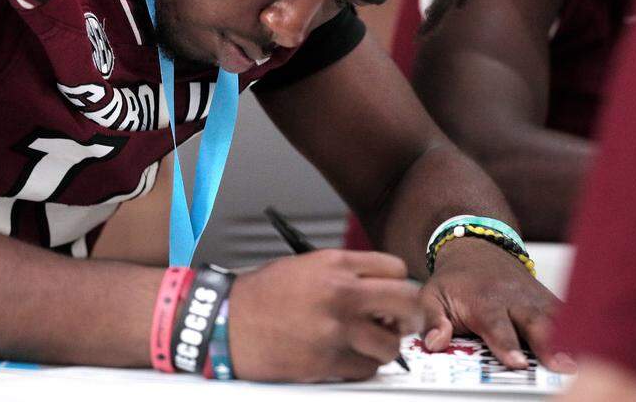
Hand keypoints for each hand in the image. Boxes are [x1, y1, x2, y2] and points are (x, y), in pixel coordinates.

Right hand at [227, 250, 423, 381]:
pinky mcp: (327, 361)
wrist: (226, 322)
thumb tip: (379, 289)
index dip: (398, 284)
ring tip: (365, 343)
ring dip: (383, 347)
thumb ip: (344, 273)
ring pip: (390, 345)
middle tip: (400, 322)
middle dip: (409, 316)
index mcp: (334, 264)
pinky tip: (345, 357)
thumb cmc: (260, 295)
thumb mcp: (304, 266)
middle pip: (407, 303)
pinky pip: (366, 369)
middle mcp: (340, 294)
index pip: (396, 270)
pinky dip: (362, 367)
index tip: (393, 294)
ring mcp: (335, 330)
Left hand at [420, 237, 574, 372]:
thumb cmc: (455, 281)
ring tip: (582, 361)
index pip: (495, 325)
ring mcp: (534, 298)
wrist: (476, 249)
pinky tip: (593, 345)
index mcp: (483, 300)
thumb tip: (434, 343)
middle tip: (561, 366)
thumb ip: (433, 320)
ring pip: (556, 317)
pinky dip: (580, 327)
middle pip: (534, 321)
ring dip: (570, 337)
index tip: (517, 361)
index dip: (507, 344)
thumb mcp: (432, 296)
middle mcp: (513, 298)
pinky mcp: (549, 300)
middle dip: (548, 343)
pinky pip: (566, 314)